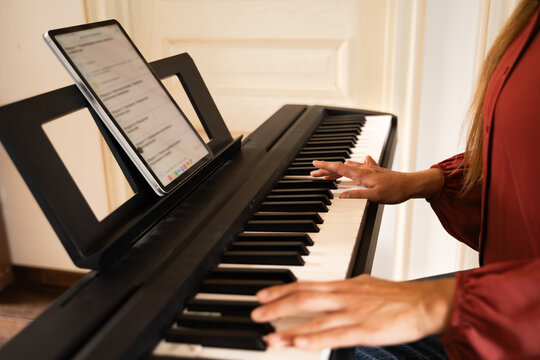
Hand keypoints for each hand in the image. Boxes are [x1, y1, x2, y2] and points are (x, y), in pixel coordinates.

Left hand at [251, 275, 454, 349]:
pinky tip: (299, 342)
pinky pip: (335, 335)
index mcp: (343, 286)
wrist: (424, 302)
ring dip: (289, 328)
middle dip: (277, 307)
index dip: (282, 290)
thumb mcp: (364, 286)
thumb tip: (327, 292)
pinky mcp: (365, 329)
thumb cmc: (396, 296)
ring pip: (314, 319)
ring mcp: (353, 313)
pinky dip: (315, 338)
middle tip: (256, 313)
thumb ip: (343, 290)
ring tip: (269, 336)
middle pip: (303, 299)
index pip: (305, 285)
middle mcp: (343, 297)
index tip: (262, 295)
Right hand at [310, 157, 441, 202]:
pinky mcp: (375, 170)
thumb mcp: (374, 196)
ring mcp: (369, 169)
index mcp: (361, 174)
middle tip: (315, 173)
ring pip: (349, 167)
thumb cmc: (395, 190)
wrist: (410, 184)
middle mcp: (364, 169)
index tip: (315, 164)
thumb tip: (341, 195)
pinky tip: (354, 164)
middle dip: (327, 170)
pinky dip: (352, 166)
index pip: (339, 168)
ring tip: (329, 173)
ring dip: (337, 169)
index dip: (325, 166)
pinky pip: (360, 166)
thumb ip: (357, 195)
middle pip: (341, 167)